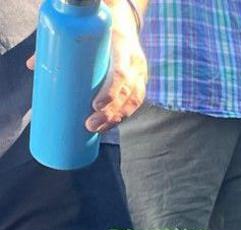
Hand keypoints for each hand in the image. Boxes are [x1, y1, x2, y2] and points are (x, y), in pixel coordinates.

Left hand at [25, 23, 146, 131]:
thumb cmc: (99, 30)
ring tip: (98, 129)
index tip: (95, 105)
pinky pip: (135, 102)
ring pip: (133, 101)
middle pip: (127, 93)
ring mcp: (140, 74)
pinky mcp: (140, 82)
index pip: (121, 74)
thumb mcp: (85, 32)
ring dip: (117, 118)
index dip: (110, 92)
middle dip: (110, 112)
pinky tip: (110, 124)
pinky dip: (123, 115)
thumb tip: (32, 65)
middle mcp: (135, 63)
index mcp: (123, 48)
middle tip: (90, 125)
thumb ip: (60, 46)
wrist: (123, 20)